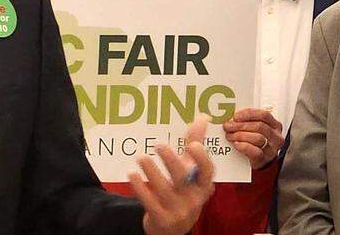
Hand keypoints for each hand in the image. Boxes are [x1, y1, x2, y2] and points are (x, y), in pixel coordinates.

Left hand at [129, 115, 214, 234]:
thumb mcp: (191, 172)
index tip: (193, 145)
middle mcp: (193, 199)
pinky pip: (150, 202)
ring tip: (141, 157)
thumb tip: (203, 117)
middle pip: (183, 178)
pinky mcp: (161, 219)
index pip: (207, 172)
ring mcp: (177, 211)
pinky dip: (140, 188)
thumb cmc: (183, 192)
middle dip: (172, 161)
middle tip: (159, 145)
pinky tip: (132, 174)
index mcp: (202, 186)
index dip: (202, 159)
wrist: (172, 229)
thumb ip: (194, 145)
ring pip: (164, 189)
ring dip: (152, 172)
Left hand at [223, 107, 282, 168]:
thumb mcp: (255, 129)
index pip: (264, 115)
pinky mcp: (265, 159)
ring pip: (258, 138)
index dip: (249, 114)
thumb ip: (248, 122)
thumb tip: (232, 118)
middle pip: (259, 126)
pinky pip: (255, 152)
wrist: (260, 161)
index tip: (236, 116)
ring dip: (240, 135)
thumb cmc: (256, 142)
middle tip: (228, 126)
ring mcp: (272, 149)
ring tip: (230, 135)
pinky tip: (236, 144)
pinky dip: (243, 146)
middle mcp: (276, 137)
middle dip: (241, 125)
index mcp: (275, 125)